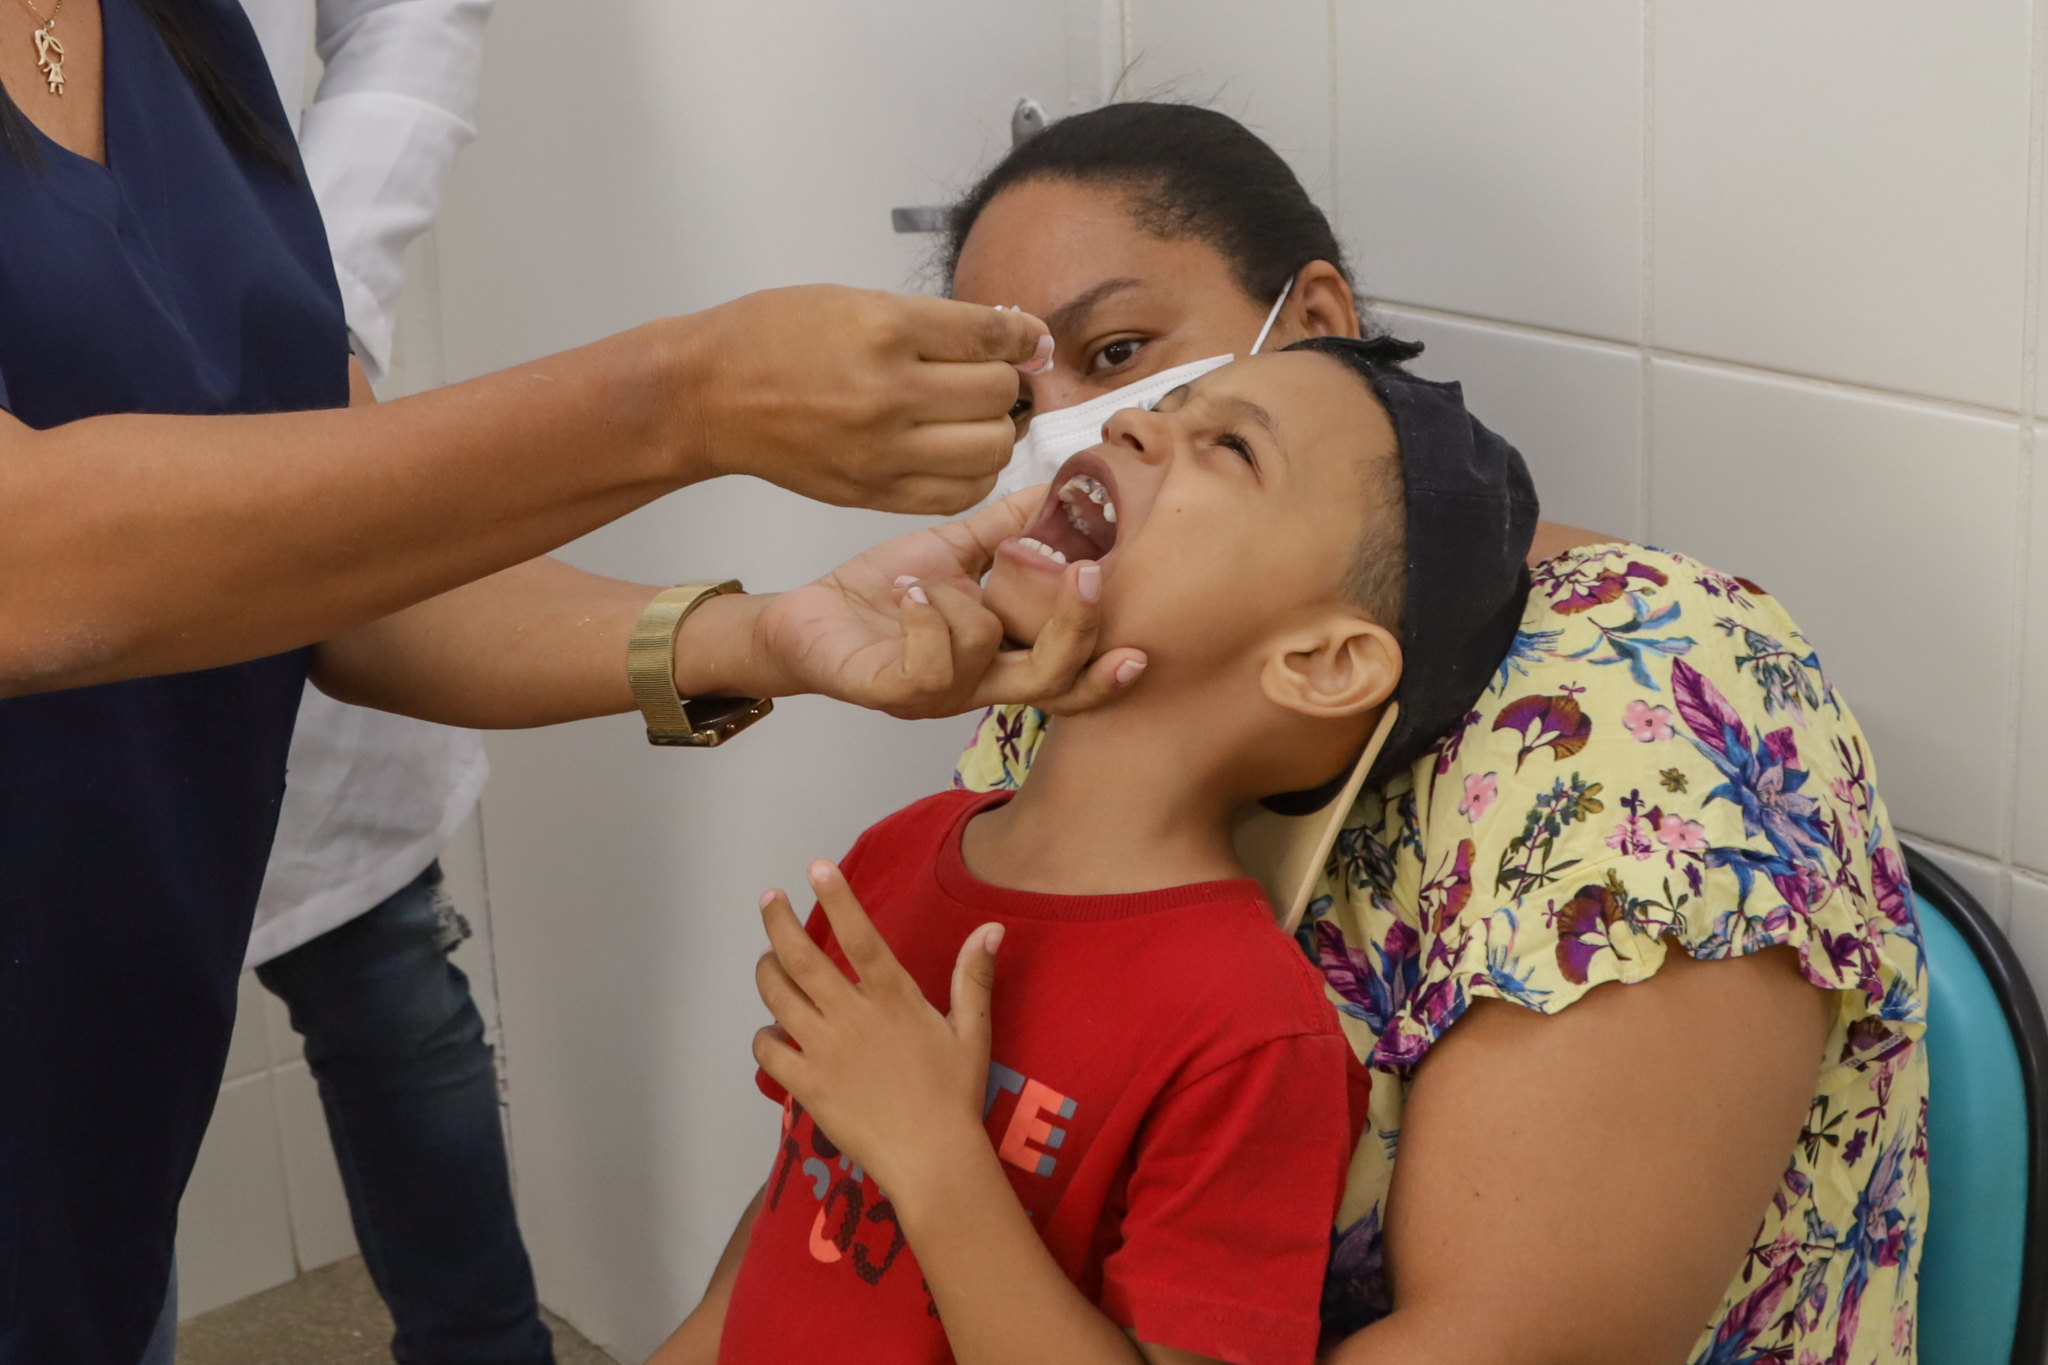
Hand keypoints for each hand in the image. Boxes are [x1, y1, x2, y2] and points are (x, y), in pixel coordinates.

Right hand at [673, 286, 1052, 514]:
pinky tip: (957, 454)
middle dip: (1005, 382)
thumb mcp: (853, 301)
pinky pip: (960, 493)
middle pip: (998, 394)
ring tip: (973, 418)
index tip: (1029, 340)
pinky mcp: (873, 492)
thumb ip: (932, 324)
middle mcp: (889, 392)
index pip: (991, 335)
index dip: (1023, 337)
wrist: (708, 396)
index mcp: (885, 329)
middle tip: (989, 377)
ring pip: (990, 448)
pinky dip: (974, 474)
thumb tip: (1011, 340)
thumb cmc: (774, 337)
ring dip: (995, 430)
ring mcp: (882, 450)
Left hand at [746, 488, 1148, 717]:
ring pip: (985, 648)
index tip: (1141, 649)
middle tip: (1084, 574)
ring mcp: (939, 696)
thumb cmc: (882, 594)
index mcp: (1001, 659)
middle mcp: (978, 687)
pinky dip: (925, 614)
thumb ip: (1009, 531)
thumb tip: (1061, 490)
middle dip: (1074, 627)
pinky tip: (905, 591)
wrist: (805, 616)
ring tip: (920, 578)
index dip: (1107, 672)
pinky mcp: (894, 693)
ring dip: (958, 599)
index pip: (1069, 678)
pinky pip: (931, 660)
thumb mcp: (955, 553)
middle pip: (1052, 679)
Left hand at [752, 861, 1001, 1204]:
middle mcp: (852, 1016)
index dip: (837, 897)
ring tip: (767, 960)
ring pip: (777, 997)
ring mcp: (824, 1051)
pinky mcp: (806, 1086)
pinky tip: (773, 1032)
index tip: (816, 867)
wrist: (932, 1160)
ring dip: (765, 971)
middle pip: (800, 957)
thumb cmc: (956, 1096)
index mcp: (893, 998)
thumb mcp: (972, 1032)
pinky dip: (764, 1036)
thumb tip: (992, 928)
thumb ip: (973, 976)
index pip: (859, 935)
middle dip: (777, 921)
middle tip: (768, 899)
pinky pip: (768, 1051)